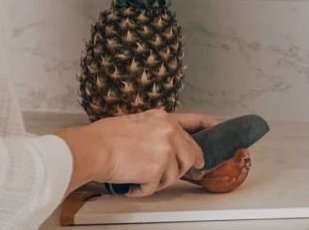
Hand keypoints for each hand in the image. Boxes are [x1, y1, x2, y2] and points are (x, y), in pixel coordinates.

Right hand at [58, 109, 219, 197]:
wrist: (92, 148)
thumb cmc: (103, 136)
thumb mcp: (135, 121)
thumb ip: (153, 129)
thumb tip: (158, 142)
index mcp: (163, 118)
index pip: (194, 120)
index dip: (207, 126)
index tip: (216, 128)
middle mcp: (170, 132)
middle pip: (190, 155)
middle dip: (180, 168)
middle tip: (166, 174)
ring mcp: (166, 150)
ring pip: (174, 174)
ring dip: (157, 180)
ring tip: (138, 176)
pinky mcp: (158, 169)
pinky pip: (155, 187)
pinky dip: (142, 189)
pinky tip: (131, 183)